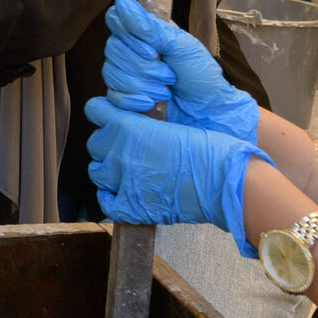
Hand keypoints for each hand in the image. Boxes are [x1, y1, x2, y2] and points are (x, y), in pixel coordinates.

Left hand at [83, 96, 254, 243]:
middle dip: (108, 145)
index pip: (94, 110)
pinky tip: (124, 194)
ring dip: (109, 171)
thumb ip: (148, 123)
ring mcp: (122, 181)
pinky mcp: (130, 207)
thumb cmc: (209, 150)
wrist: (222, 183)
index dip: (103, 113)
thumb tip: (141, 124)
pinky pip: (105, 202)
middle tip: (127, 149)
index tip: (111, 118)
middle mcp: (119, 151)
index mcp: (129, 125)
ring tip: (127, 172)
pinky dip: (111, 198)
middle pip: (95, 143)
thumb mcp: (175, 123)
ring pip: (96, 172)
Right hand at [102, 0, 259, 145]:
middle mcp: (131, 50)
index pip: (115, 21)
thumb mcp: (180, 45)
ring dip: (143, 85)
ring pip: (111, 73)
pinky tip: (151, 103)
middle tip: (170, 75)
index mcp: (144, 32)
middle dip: (144, 68)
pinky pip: (112, 96)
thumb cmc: (200, 74)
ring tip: (166, 90)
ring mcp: (125, 74)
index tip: (153, 51)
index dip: (130, 37)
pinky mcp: (124, 97)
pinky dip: (133, 100)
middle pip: (112, 50)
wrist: (207, 110)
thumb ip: (149, 26)